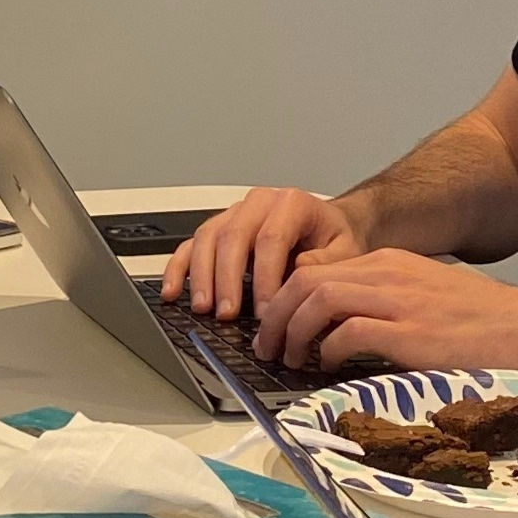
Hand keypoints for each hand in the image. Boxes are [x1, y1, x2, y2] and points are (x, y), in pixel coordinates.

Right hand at [166, 188, 356, 319]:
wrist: (329, 226)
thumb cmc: (334, 239)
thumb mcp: (345, 250)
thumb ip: (325, 262)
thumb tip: (297, 274)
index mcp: (291, 203)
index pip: (271, 239)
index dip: (265, 278)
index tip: (266, 312)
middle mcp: (258, 203)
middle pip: (233, 236)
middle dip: (227, 279)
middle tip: (228, 314)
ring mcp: (234, 214)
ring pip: (207, 238)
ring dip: (201, 276)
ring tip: (203, 308)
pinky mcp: (218, 229)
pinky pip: (191, 244)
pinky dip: (178, 268)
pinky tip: (171, 291)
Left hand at [251, 244, 517, 374]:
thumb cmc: (485, 322)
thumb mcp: (428, 296)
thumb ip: (388, 303)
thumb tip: (346, 329)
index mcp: (390, 264)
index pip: (317, 269)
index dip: (286, 297)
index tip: (277, 324)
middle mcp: (388, 274)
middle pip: (305, 280)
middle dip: (276, 314)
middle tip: (267, 346)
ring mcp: (399, 301)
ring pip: (317, 300)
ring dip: (292, 332)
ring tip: (287, 359)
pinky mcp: (410, 334)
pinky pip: (347, 333)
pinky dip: (327, 350)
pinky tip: (327, 367)